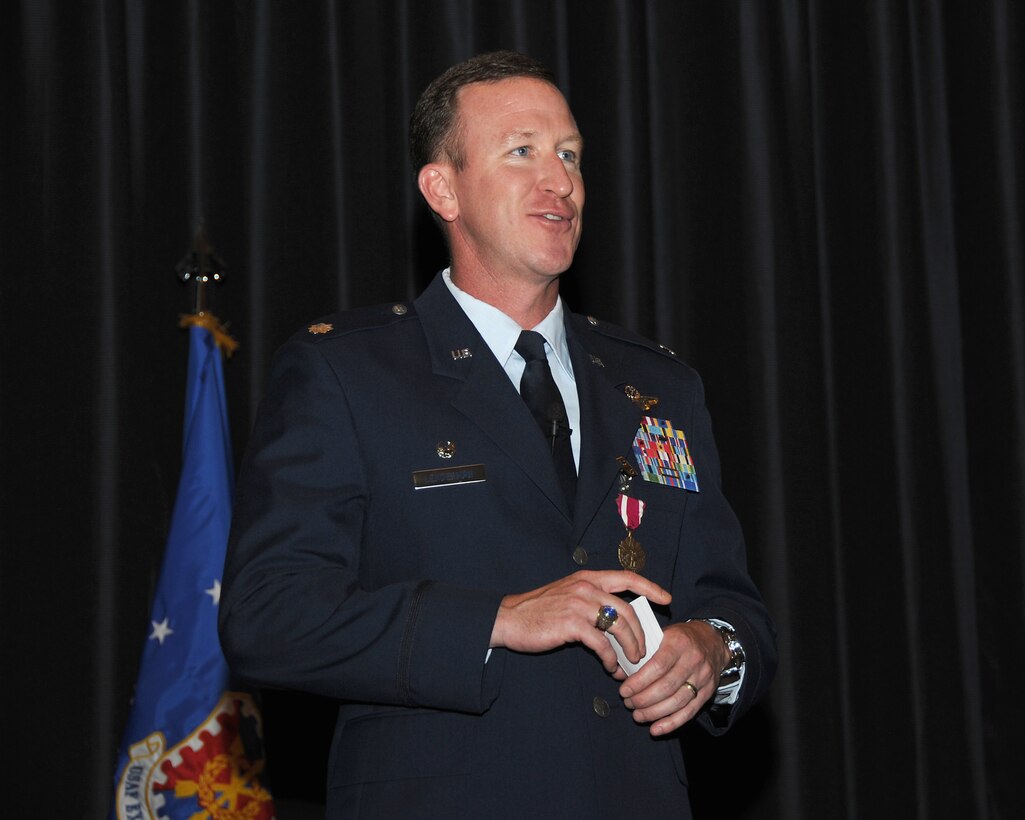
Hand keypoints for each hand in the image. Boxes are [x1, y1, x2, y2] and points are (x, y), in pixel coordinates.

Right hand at [489, 570, 670, 675]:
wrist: (509, 619)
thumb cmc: (539, 611)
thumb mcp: (568, 595)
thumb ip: (592, 600)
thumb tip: (619, 620)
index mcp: (587, 578)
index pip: (627, 577)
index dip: (651, 587)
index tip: (667, 599)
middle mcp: (586, 587)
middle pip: (628, 609)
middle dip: (641, 633)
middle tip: (644, 651)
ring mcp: (579, 604)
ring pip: (619, 626)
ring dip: (630, 648)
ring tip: (630, 663)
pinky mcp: (571, 624)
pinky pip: (602, 643)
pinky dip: (611, 658)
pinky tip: (610, 666)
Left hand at [619, 620, 727, 735]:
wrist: (713, 641)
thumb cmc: (680, 638)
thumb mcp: (662, 635)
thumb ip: (641, 654)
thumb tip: (619, 673)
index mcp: (678, 642)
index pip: (657, 666)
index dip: (639, 682)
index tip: (624, 690)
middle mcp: (693, 660)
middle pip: (666, 687)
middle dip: (643, 699)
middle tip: (628, 703)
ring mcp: (703, 677)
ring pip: (677, 702)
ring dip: (654, 713)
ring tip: (637, 715)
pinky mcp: (708, 692)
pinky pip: (689, 712)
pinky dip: (671, 723)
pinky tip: (656, 729)